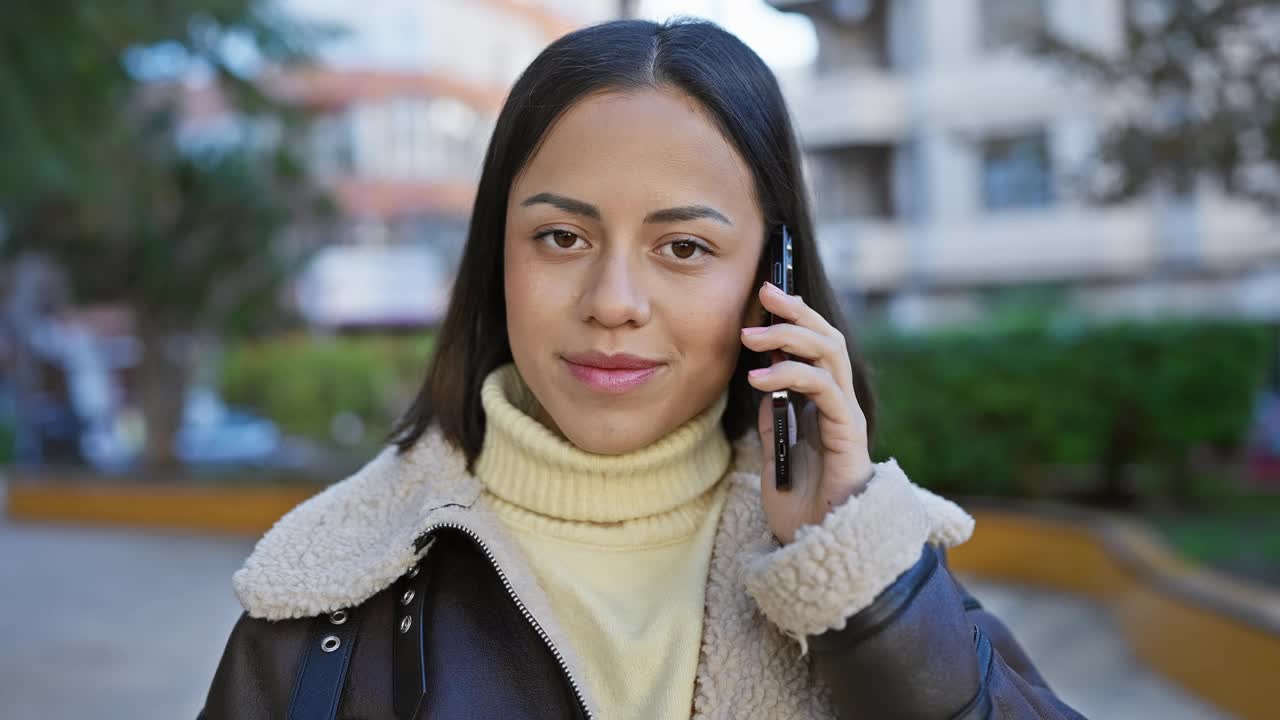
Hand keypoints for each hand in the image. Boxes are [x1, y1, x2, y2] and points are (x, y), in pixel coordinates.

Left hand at [740, 281, 874, 544]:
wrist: (821, 552)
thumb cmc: (801, 509)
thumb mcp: (775, 455)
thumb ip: (773, 419)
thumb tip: (762, 382)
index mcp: (823, 405)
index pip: (814, 346)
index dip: (795, 317)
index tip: (765, 295)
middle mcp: (839, 404)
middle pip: (827, 339)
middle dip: (797, 311)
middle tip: (765, 292)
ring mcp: (847, 418)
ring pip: (830, 355)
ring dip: (790, 337)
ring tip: (751, 336)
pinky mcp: (849, 436)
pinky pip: (826, 391)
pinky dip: (793, 376)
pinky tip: (760, 379)